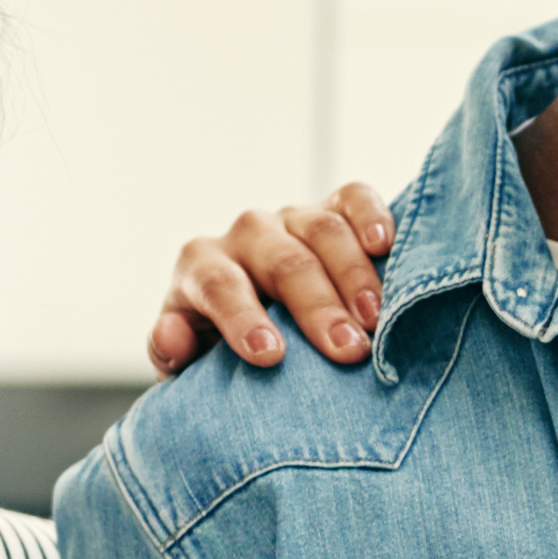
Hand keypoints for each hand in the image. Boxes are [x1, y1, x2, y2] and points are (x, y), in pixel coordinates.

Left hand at [146, 181, 397, 375]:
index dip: (242, 318)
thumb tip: (171, 336)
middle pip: (282, 261)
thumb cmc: (225, 347)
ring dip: (353, 276)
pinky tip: (386, 245)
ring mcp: (292, 218)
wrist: (261, 317)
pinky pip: (353, 199)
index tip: (271, 357)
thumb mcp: (189, 360)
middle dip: (317, 307)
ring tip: (375, 319)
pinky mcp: (334, 208)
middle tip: (348, 351)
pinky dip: (372, 216)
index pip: (218, 285)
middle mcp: (246, 234)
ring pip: (322, 230)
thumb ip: (171, 351)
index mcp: (202, 266)